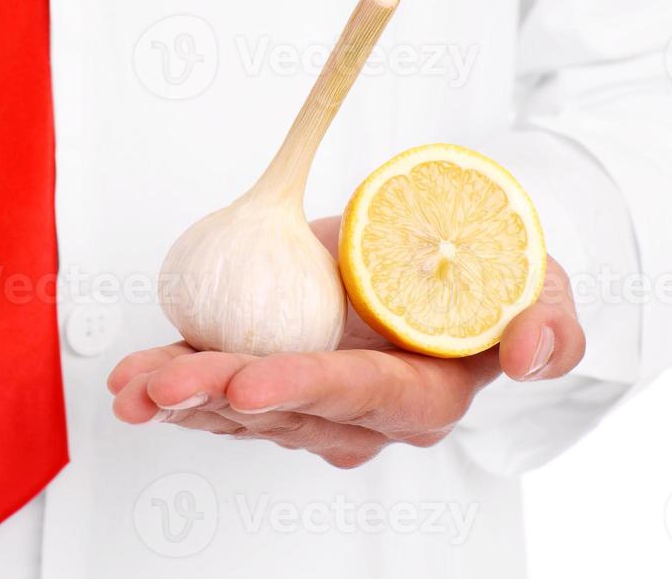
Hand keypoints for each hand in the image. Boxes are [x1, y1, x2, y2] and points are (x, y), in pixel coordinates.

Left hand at [108, 217, 584, 467]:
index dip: (302, 389)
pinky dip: (166, 382)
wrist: (431, 258)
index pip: (358, 395)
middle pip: (281, 409)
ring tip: (130, 385)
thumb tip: (526, 358)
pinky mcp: (263, 378)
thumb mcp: (536, 284)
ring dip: (177, 397)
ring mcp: (303, 402)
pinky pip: (210, 389)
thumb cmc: (483, 276)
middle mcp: (355, 414)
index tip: (250, 383)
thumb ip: (545, 321)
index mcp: (419, 396)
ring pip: (233, 408)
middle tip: (165, 384)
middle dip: (217, 399)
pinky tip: (126, 381)